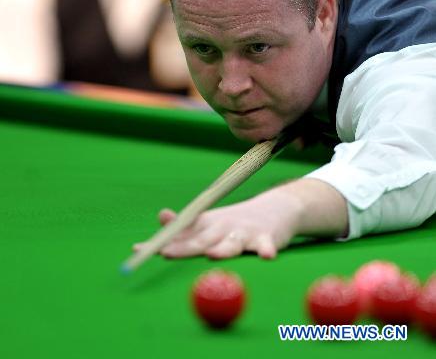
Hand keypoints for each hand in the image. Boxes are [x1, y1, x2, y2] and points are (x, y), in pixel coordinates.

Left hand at [133, 178, 347, 259]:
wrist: (276, 208)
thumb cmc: (236, 222)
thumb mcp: (209, 223)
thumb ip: (186, 227)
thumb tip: (161, 218)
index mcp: (207, 225)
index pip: (180, 234)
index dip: (161, 242)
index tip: (139, 249)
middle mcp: (223, 227)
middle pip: (201, 239)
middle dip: (184, 248)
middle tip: (167, 253)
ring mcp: (245, 232)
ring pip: (232, 243)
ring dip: (222, 250)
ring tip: (212, 255)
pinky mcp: (268, 238)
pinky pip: (267, 245)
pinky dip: (267, 250)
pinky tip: (267, 256)